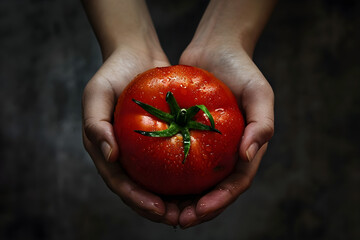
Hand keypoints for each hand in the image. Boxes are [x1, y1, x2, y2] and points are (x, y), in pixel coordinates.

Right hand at [82, 47, 182, 225]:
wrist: (136, 54)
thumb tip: (110, 157)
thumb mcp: (96, 94)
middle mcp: (125, 155)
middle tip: (182, 218)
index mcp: (106, 151)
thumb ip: (96, 126)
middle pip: (141, 190)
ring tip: (195, 209)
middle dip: (159, 209)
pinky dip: (184, 176)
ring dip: (174, 199)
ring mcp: (142, 149)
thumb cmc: (112, 73)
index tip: (159, 210)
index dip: (138, 200)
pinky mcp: (161, 139)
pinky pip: (172, 161)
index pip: (120, 184)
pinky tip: (202, 183)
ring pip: (158, 182)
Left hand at [177, 41, 273, 227]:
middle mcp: (225, 152)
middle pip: (213, 190)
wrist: (215, 48)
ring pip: (193, 181)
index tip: (198, 212)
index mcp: (245, 149)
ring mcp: (206, 145)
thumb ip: (262, 124)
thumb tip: (248, 156)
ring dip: (180, 199)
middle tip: (176, 219)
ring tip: (161, 210)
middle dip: (197, 210)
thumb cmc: (242, 69)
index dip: (219, 202)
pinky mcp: (187, 134)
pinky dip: (166, 174)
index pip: (235, 184)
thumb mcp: (259, 93)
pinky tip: (150, 182)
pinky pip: (176, 158)